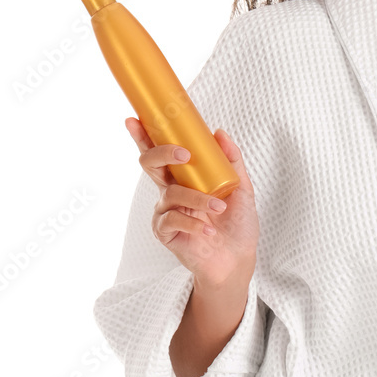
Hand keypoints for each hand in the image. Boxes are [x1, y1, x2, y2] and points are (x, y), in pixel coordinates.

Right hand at [125, 118, 259, 289]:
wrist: (237, 258)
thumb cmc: (237, 223)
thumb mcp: (241, 188)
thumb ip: (231, 161)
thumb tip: (219, 132)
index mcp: (185, 176)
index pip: (161, 151)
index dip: (144, 135)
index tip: (135, 118)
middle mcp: (170, 190)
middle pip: (150, 163)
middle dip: (163, 152)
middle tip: (185, 154)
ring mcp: (166, 211)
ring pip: (171, 193)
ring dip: (197, 199)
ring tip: (219, 208)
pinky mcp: (165, 232)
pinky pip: (173, 219)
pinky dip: (193, 222)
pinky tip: (208, 230)